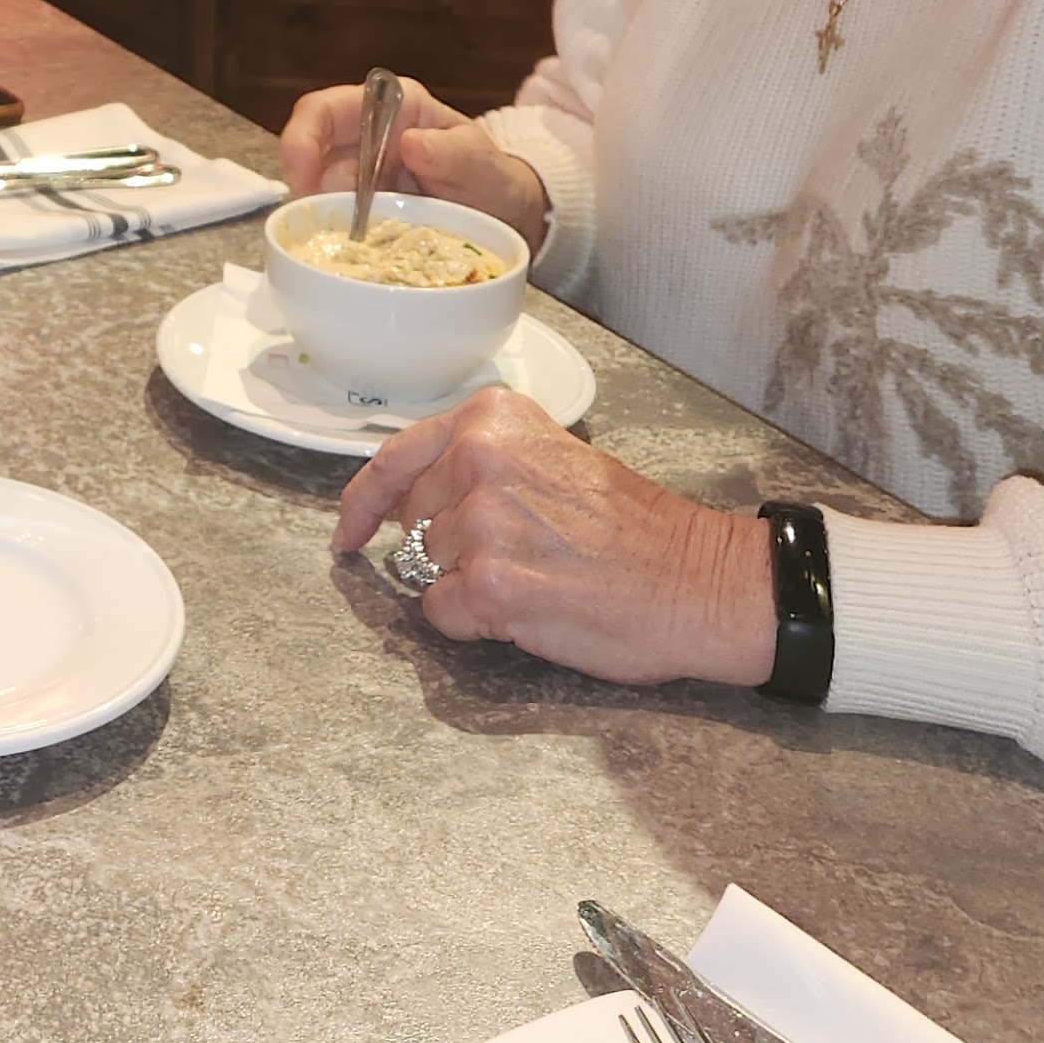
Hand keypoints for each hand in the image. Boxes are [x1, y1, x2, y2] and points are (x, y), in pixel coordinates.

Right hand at [280, 78, 551, 252]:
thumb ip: (454, 153)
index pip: (326, 110)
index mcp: (392, 109)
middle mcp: (366, 139)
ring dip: (326, 223)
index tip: (302, 178)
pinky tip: (355, 258)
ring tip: (354, 248)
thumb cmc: (493, 180)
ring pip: (317, 196)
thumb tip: (409, 143)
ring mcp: (361, 179)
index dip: (302, 139)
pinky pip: (334, 225)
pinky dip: (338, 242)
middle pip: (310, 156)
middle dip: (311, 194)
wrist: (507, 218)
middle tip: (328, 229)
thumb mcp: (484, 165)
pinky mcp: (361, 215)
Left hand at [332, 386, 772, 686]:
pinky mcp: (488, 587)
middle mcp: (476, 460)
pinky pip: (440, 613)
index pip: (394, 458)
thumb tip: (412, 499)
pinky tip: (526, 610)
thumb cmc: (633, 529)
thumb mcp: (550, 456)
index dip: (362, 501)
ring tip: (534, 578)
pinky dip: (472, 622)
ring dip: (465, 584)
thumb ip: (479, 462)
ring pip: (423, 568)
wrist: (695, 580)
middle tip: (516, 556)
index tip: (347, 530)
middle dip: (444, 545)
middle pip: (411, 520)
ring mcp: (478, 525)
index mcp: (490, 420)